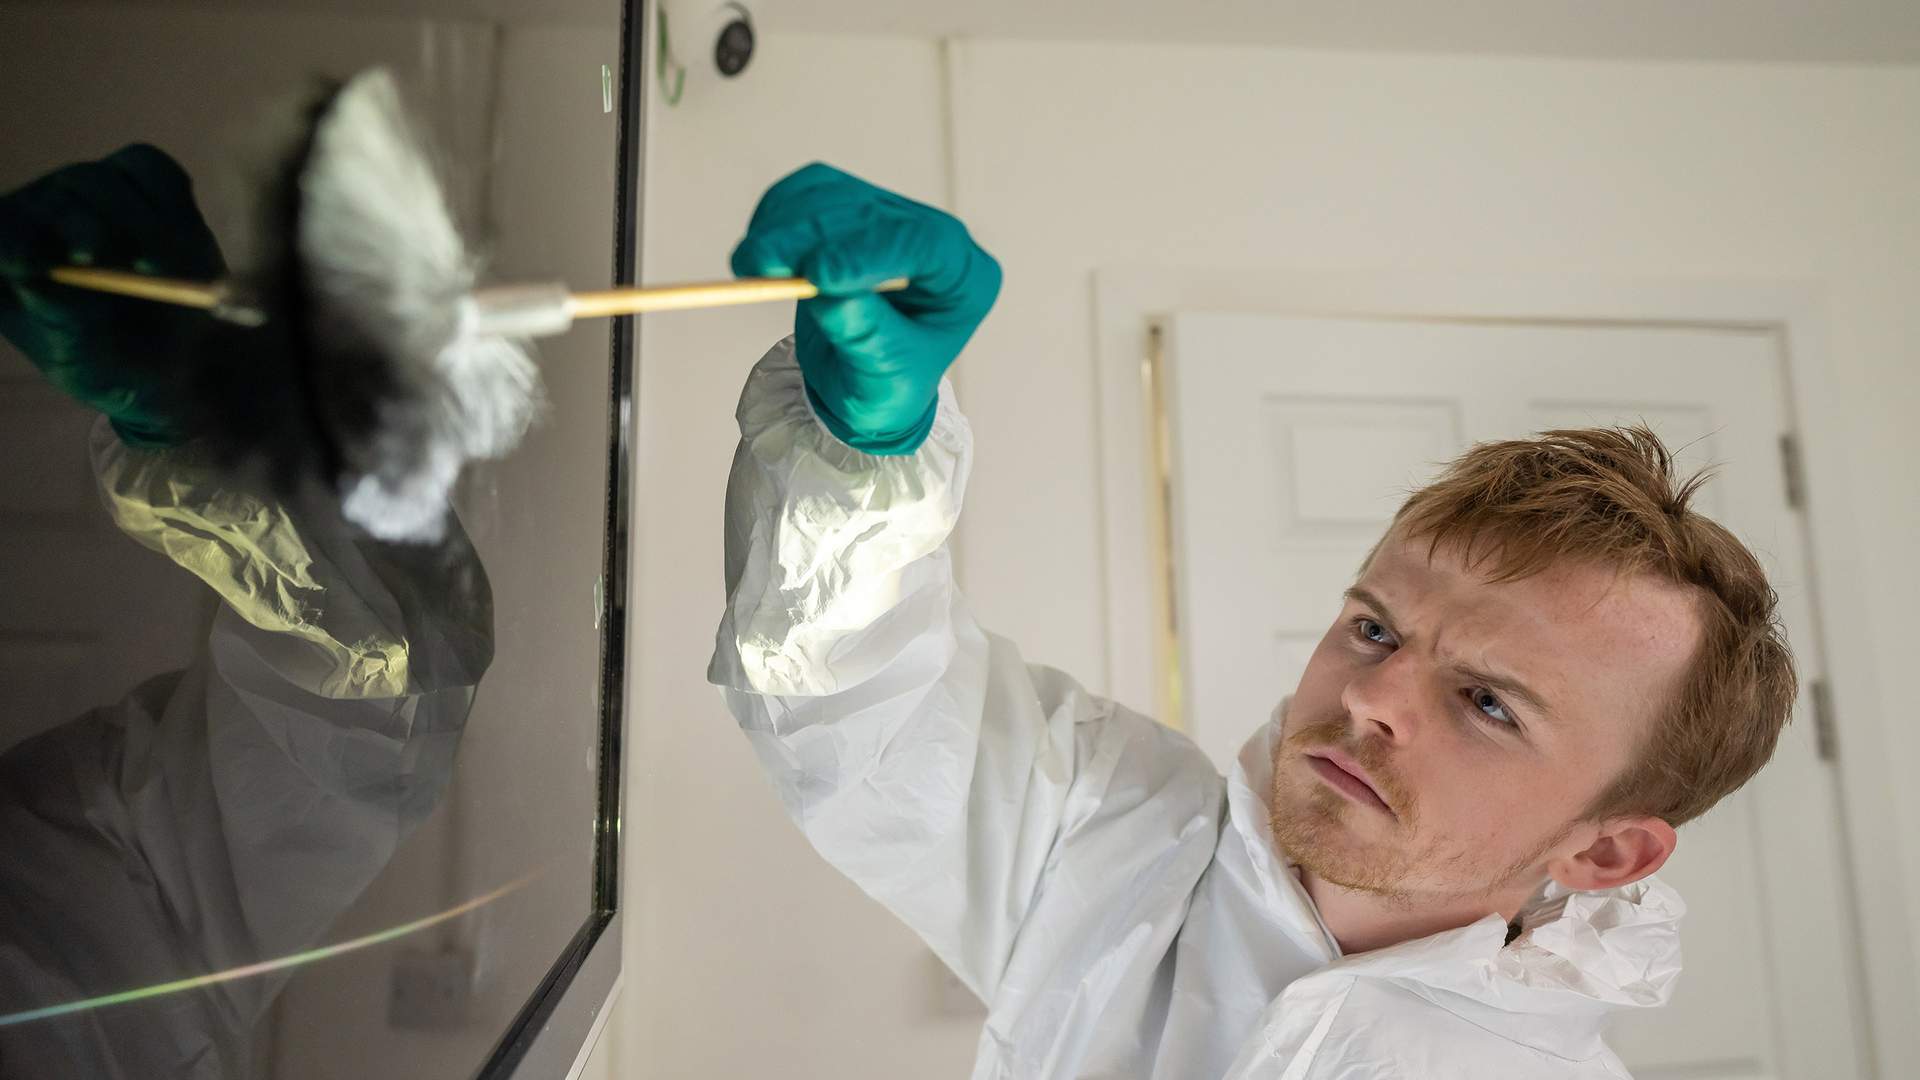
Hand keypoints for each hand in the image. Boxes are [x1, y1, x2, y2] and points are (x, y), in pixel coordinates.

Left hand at [0, 143, 225, 446]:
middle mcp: (42, 224)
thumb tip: (37, 282)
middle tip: (134, 269)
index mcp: (11, 269)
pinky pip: (149, 167)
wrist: (189, 365)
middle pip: (51, 198)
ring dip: (142, 223)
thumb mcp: (87, 366)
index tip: (33, 264)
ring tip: (164, 271)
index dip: (11, 239)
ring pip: (101, 179)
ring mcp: (89, 202)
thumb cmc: (124, 372)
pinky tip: (185, 236)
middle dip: (89, 229)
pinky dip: (170, 198)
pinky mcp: (137, 187)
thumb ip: (64, 327)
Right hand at [731, 162, 999, 454]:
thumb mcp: (882, 379)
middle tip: (760, 263)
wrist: (861, 383)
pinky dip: (778, 213)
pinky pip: (811, 191)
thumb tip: (828, 293)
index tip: (818, 272)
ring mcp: (890, 219)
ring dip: (786, 224)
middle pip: (873, 213)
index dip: (869, 250)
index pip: (926, 244)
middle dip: (811, 235)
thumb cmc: (884, 388)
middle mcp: (934, 239)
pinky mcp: (849, 211)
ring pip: (837, 195)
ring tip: (750, 262)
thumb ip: (863, 336)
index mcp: (965, 279)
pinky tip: (760, 247)